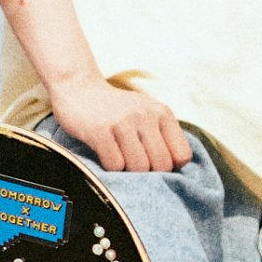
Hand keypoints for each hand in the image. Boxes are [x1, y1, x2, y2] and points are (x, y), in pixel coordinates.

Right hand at [48, 74, 188, 172]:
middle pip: (162, 166)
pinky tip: (105, 153)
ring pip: (139, 168)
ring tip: (119, 156)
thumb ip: (164, 136)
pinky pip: (115, 166)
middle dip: (149, 172)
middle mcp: (145, 115)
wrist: (79, 89)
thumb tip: (178, 168)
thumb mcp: (146, 113)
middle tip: (133, 162)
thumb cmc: (116, 109)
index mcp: (162, 112)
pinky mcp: (100, 131)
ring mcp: (123, 122)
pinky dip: (111, 168)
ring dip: (128, 170)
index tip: (154, 162)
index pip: (182, 156)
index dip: (170, 166)